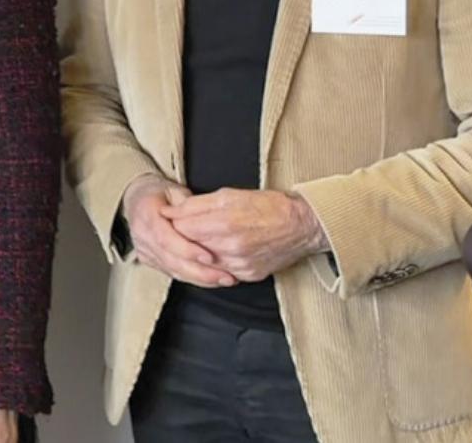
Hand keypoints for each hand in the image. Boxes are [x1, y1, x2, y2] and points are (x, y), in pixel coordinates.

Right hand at [122, 174, 235, 287]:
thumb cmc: (160, 194)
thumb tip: (206, 219)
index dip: (187, 250)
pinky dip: (194, 278)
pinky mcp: (149, 260)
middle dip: (199, 271)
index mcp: (146, 214)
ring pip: (172, 270)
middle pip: (170, 259)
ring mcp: (144, 249)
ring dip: (200, 278)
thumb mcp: (176, 191)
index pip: (165, 238)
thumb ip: (189, 206)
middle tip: (224, 276)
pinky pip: (173, 273)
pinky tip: (212, 279)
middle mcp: (142, 235)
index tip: (209, 257)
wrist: (138, 199)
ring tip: (224, 279)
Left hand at [164, 188, 327, 281]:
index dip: (174, 222)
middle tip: (187, 227)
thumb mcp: (228, 196)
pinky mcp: (248, 275)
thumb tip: (169, 210)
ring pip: (203, 262)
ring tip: (205, 237)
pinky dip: (216, 262)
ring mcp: (240, 265)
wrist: (301, 226)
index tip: (174, 217)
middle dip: (184, 237)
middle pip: (189, 247)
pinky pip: (221, 271)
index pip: (181, 228)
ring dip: (199, 251)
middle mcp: (231, 248)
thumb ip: (195, 204)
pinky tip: (219, 250)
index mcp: (224, 223)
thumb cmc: (267, 206)